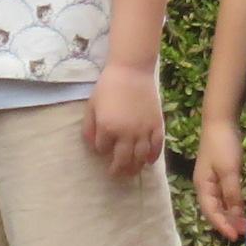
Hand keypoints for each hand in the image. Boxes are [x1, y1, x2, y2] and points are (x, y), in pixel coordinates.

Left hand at [84, 62, 164, 177]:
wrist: (132, 71)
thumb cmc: (108, 86)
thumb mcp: (91, 106)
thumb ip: (89, 127)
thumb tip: (92, 146)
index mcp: (108, 128)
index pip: (102, 149)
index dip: (101, 149)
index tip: (102, 148)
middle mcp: (126, 133)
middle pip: (123, 159)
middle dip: (118, 169)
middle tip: (116, 174)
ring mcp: (143, 130)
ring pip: (140, 157)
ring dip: (135, 168)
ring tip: (131, 172)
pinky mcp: (156, 125)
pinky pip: (156, 146)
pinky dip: (153, 156)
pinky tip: (148, 161)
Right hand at [190, 120, 245, 242]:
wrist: (221, 120)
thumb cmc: (222, 145)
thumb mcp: (229, 171)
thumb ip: (232, 193)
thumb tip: (236, 214)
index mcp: (203, 186)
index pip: (211, 212)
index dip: (223, 225)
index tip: (236, 236)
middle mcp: (206, 186)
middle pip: (215, 210)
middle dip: (228, 222)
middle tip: (245, 232)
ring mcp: (213, 180)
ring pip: (221, 204)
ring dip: (231, 215)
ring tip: (245, 224)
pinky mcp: (221, 174)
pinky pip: (226, 195)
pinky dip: (233, 204)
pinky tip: (242, 208)